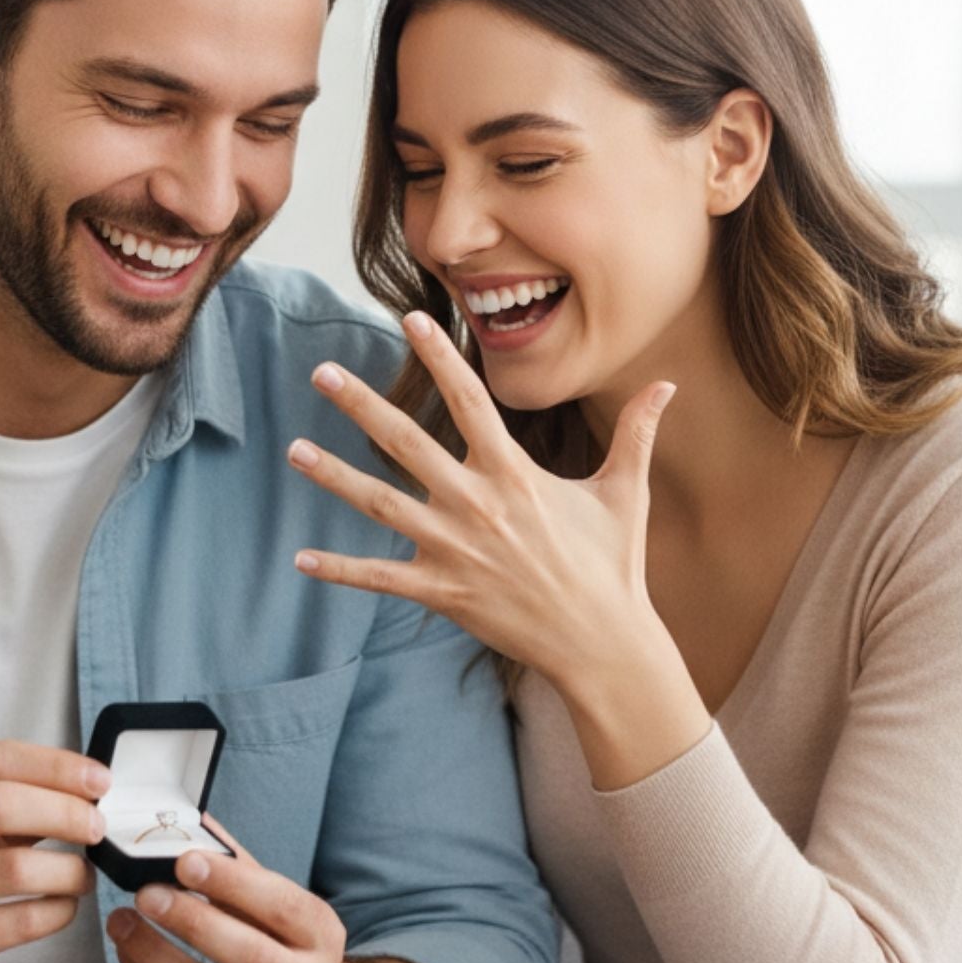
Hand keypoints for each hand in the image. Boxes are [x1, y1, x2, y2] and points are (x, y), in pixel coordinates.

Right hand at [0, 740, 110, 962]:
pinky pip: (18, 922)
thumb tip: (81, 790)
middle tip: (96, 826)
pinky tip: (63, 905)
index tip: (97, 779)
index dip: (55, 765)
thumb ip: (1, 800)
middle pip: (1, 805)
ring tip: (82, 874)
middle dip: (66, 811)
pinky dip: (56, 911)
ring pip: (14, 868)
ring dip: (67, 869)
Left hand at [107, 816, 348, 962]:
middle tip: (147, 894)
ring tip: (121, 922)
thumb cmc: (282, 943)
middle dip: (195, 924)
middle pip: (252, 958)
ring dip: (157, 957)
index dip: (233, 883)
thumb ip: (239, 867)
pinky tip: (129, 952)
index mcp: (320, 936)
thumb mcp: (275, 904)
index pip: (282, 906)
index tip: (185, 861)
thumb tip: (194, 822)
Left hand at [287, 310, 677, 701]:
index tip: (409, 319)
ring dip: (334, 477)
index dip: (438, 357)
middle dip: (360, 406)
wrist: (603, 643)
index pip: (469, 400)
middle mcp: (478, 504)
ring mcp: (455, 549)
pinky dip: (341, 571)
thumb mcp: (625, 492)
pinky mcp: (442, 593)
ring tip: (293, 449)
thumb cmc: (613, 566)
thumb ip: (636, 434)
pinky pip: (382, 579)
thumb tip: (668, 385)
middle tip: (320, 372)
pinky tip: (301, 560)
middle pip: (407, 443)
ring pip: (381, 504)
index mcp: (515, 473)